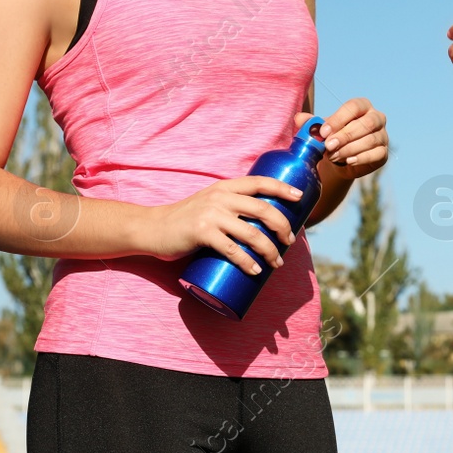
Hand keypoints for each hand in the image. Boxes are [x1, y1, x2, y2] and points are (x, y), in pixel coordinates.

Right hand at [146, 176, 302, 275]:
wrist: (153, 228)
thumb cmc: (185, 219)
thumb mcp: (209, 203)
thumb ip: (229, 206)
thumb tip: (259, 222)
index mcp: (224, 187)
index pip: (259, 182)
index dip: (282, 188)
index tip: (299, 198)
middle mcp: (220, 197)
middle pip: (262, 209)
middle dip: (282, 227)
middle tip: (289, 242)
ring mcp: (211, 215)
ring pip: (251, 233)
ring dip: (269, 250)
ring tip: (277, 262)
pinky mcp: (202, 233)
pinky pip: (232, 250)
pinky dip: (247, 262)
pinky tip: (255, 270)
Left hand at [298, 98, 387, 178]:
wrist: (340, 158)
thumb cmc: (332, 137)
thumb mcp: (321, 129)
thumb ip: (311, 123)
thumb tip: (299, 118)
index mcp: (362, 106)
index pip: (353, 107)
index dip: (339, 119)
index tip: (323, 132)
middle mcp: (377, 117)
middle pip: (365, 124)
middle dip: (345, 135)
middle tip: (328, 146)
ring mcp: (383, 135)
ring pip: (371, 140)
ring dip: (349, 149)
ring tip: (333, 156)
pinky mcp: (383, 153)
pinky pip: (377, 154)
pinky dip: (361, 158)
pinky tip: (348, 161)